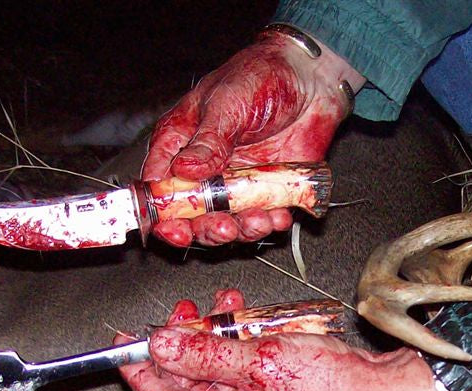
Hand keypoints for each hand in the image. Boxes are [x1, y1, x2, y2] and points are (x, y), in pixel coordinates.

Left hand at [117, 293, 444, 390]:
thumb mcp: (261, 362)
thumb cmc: (335, 389)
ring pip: (216, 378)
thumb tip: (159, 345)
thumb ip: (205, 354)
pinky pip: (242, 377)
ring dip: (213, 339)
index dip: (141, 371)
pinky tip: (240, 316)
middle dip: (183, 346)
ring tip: (216, 304)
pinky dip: (238, 347)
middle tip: (179, 312)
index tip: (123, 342)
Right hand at [143, 30, 362, 247]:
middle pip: (193, 215)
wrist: (310, 79)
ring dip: (241, 231)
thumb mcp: (227, 104)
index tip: (174, 227)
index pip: (161, 185)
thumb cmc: (260, 77)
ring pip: (229, 223)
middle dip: (206, 229)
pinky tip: (278, 215)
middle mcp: (207, 169)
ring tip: (256, 221)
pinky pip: (265, 218)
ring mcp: (237, 184)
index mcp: (183, 143)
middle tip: (222, 227)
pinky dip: (271, 223)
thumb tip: (184, 169)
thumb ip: (208, 141)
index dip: (162, 211)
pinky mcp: (268, 192)